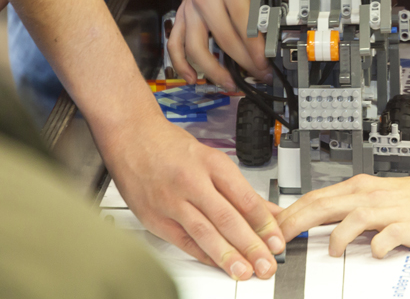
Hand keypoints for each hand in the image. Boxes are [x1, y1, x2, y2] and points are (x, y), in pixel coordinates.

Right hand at [100, 114, 284, 279]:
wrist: (132, 138)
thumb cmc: (173, 147)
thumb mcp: (212, 159)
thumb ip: (240, 189)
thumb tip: (269, 212)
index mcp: (212, 164)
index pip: (244, 198)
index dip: (264, 223)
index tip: (277, 240)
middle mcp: (192, 182)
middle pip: (226, 218)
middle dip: (250, 244)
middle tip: (266, 263)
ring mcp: (171, 201)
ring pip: (204, 232)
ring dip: (227, 255)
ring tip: (244, 270)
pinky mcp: (155, 217)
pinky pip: (183, 240)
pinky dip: (203, 254)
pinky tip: (218, 264)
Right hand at [170, 0, 268, 89]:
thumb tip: (291, 13)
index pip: (244, 25)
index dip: (257, 49)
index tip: (267, 64)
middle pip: (225, 40)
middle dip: (245, 64)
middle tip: (261, 75)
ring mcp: (191, 6)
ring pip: (196, 48)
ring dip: (213, 71)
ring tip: (230, 84)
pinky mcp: (183, 12)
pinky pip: (176, 42)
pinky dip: (181, 63)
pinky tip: (191, 78)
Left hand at [275, 172, 409, 258]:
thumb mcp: (373, 197)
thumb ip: (345, 207)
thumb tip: (313, 220)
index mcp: (358, 188)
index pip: (315, 197)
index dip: (291, 213)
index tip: (272, 229)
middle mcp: (369, 195)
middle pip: (324, 204)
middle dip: (297, 222)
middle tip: (281, 242)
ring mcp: (388, 209)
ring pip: (353, 217)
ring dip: (337, 236)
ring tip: (332, 252)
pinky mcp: (406, 225)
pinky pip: (386, 236)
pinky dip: (376, 246)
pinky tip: (372, 253)